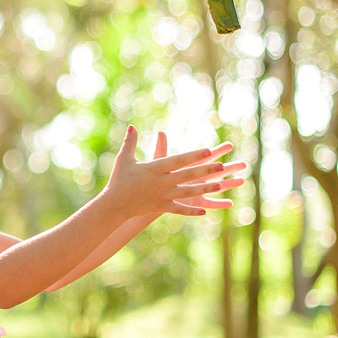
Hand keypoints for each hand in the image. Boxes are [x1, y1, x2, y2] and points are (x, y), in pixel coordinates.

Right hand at [103, 126, 244, 217]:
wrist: (114, 204)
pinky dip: (192, 211)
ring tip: (220, 185)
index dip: (194, 156)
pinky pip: (180, 209)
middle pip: (188, 175)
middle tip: (222, 166)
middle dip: (206, 171)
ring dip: (205, 189)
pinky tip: (205, 211)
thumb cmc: (119, 179)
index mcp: (154, 168)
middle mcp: (161, 182)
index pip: (178, 160)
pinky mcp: (161, 207)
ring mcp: (163, 196)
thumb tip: (131, 126)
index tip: (209, 151)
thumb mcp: (123, 159)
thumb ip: (130, 142)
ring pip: (188, 192)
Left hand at [149, 131, 244, 210]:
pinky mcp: (194, 201)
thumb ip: (162, 147)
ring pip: (216, 187)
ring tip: (241, 181)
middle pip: (216, 171)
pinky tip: (230, 204)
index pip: (207, 157)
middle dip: (230, 167)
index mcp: (190, 166)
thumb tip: (160, 131)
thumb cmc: (155, 177)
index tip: (229, 145)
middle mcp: (197, 177)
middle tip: (244, 164)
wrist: (152, 194)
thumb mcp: (160, 162)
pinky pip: (209, 203)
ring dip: (229, 184)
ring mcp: (197, 189)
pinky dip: (219, 204)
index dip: (218, 151)